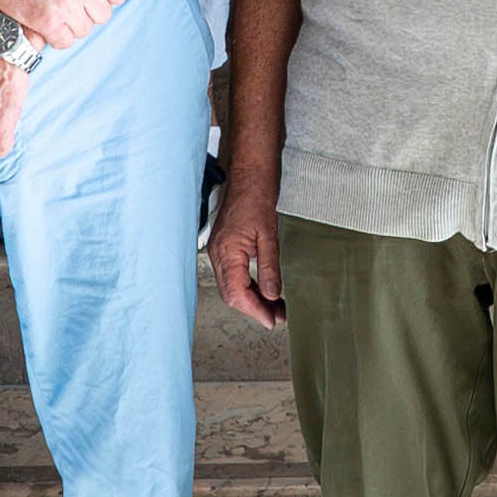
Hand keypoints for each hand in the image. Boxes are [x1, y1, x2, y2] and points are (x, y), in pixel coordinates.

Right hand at [209, 186, 284, 325]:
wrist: (250, 176)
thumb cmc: (256, 198)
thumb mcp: (268, 236)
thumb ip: (269, 269)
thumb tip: (272, 295)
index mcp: (226, 253)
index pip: (237, 293)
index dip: (255, 310)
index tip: (271, 321)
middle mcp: (218, 255)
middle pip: (232, 294)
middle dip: (255, 308)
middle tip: (277, 317)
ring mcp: (220, 252)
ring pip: (233, 286)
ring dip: (254, 298)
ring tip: (276, 307)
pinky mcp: (226, 248)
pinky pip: (235, 274)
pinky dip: (250, 285)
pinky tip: (266, 290)